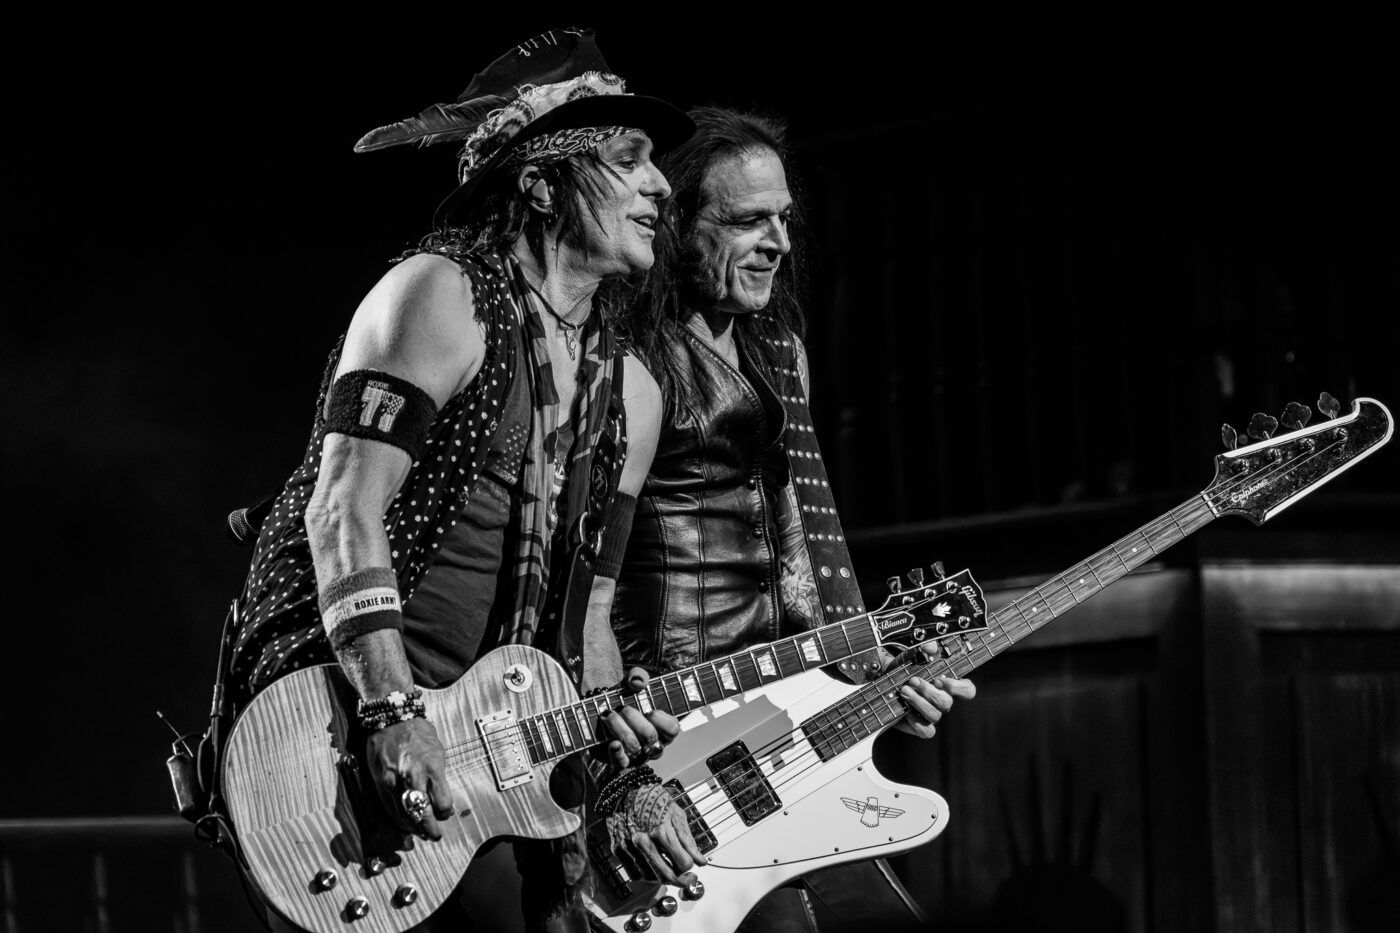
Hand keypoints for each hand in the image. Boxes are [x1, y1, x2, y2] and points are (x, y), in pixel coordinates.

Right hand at [364, 717, 461, 839]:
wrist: (391, 719)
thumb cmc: (418, 733)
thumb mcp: (437, 751)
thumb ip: (439, 776)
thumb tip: (441, 798)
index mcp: (432, 768)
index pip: (442, 803)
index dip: (446, 813)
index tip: (446, 813)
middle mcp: (413, 777)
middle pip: (423, 814)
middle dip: (430, 829)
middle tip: (435, 835)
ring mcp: (394, 782)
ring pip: (404, 816)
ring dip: (413, 827)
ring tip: (420, 832)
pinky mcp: (380, 783)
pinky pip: (390, 808)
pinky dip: (398, 819)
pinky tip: (405, 822)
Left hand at [597, 668, 681, 769]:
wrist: (598, 714)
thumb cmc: (622, 701)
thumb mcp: (630, 685)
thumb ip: (638, 676)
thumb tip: (638, 682)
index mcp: (662, 728)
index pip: (673, 729)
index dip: (662, 720)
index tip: (649, 710)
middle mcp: (652, 744)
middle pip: (650, 736)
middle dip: (634, 718)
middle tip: (623, 708)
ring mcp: (637, 755)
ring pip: (634, 747)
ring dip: (620, 727)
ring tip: (608, 715)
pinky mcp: (619, 761)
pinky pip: (621, 763)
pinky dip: (617, 752)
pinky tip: (613, 743)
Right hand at [605, 782, 707, 884]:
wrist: (624, 788)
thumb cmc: (652, 798)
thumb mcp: (676, 813)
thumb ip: (688, 840)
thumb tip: (700, 860)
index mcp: (661, 830)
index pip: (682, 863)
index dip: (690, 867)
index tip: (692, 866)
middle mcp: (643, 841)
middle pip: (666, 875)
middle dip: (681, 881)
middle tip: (688, 879)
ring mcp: (629, 847)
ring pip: (650, 877)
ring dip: (663, 878)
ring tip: (671, 870)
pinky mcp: (618, 850)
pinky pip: (634, 873)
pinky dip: (646, 876)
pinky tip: (653, 869)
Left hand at [893, 645, 975, 738]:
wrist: (883, 682)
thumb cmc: (903, 669)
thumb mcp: (911, 655)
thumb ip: (923, 648)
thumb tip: (930, 648)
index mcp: (947, 685)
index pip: (967, 691)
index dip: (959, 688)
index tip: (940, 679)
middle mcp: (942, 701)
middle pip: (946, 703)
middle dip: (928, 691)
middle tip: (913, 681)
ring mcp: (931, 715)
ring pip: (935, 716)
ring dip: (919, 702)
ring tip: (904, 691)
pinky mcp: (919, 726)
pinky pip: (925, 731)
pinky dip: (915, 721)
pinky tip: (904, 710)